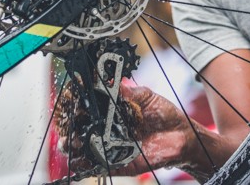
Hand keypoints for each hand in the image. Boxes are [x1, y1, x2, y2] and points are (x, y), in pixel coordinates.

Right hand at [58, 83, 191, 176]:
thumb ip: (129, 92)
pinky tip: (79, 160)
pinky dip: (85, 165)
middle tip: (67, 124)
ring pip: (83, 149)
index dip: (76, 105)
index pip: (88, 108)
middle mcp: (108, 129)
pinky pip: (97, 166)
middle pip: (80, 129)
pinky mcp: (117, 163)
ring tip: (71, 142)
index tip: (68, 101)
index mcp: (113, 111)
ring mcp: (111, 146)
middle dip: (69, 127)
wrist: (181, 136)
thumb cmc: (164, 115)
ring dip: (72, 146)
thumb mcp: (147, 97)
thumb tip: (111, 83)